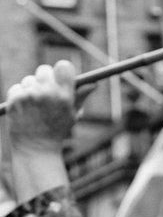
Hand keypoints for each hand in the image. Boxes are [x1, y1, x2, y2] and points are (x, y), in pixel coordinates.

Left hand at [4, 61, 76, 202]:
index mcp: (64, 96)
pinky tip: (26, 110)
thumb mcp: (72, 115)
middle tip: (46, 94)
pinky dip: (20, 97)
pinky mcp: (15, 98)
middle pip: (44, 69)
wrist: (36, 150)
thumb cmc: (57, 132)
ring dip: (32, 90)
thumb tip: (94, 83)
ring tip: (35, 108)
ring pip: (29, 80)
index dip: (62, 71)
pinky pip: (17, 88)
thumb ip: (80, 96)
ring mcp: (30, 95)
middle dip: (45, 80)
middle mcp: (47, 93)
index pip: (64, 66)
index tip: (61, 78)